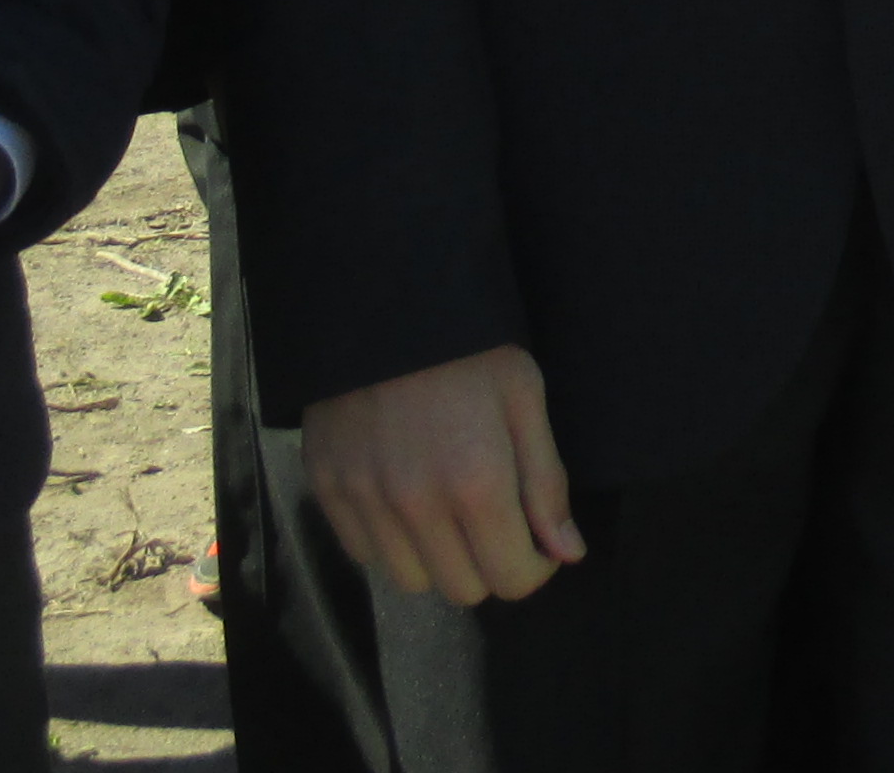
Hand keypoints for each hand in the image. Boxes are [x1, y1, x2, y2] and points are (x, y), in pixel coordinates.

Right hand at [303, 344, 584, 604]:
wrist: (385, 304)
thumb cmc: (471, 349)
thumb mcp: (526, 399)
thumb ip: (546, 484)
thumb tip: (567, 553)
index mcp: (477, 483)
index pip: (511, 579)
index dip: (535, 568)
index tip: (538, 543)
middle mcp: (416, 506)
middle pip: (462, 589)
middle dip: (490, 564)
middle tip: (496, 522)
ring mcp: (364, 501)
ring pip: (412, 580)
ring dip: (439, 559)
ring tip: (450, 511)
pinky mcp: (326, 490)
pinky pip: (365, 554)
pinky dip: (392, 542)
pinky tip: (407, 500)